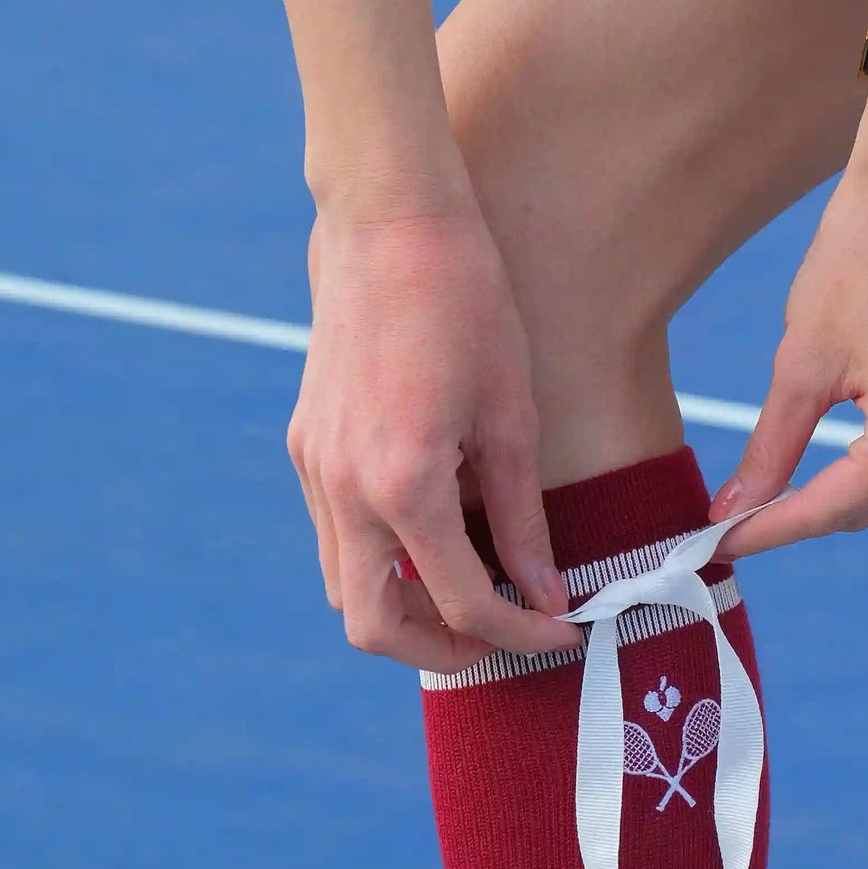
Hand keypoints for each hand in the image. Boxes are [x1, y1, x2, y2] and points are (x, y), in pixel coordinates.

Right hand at [288, 188, 579, 671]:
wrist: (388, 221)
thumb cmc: (467, 305)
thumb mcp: (512, 421)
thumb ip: (522, 523)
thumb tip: (546, 599)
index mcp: (401, 486)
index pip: (460, 605)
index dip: (518, 636)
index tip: (561, 634)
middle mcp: (342, 490)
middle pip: (373, 627)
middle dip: (440, 648)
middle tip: (502, 632)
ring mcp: (313, 469)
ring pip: (346, 588)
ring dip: (406, 607)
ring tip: (474, 588)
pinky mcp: (307, 447)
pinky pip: (338, 537)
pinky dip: (384, 560)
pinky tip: (438, 535)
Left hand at [709, 105, 867, 556]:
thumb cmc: (862, 256)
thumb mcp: (801, 363)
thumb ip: (770, 450)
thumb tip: (732, 510)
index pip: (828, 511)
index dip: (763, 532)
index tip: (712, 546)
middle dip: (803, 514)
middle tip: (737, 514)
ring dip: (848, 490)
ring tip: (786, 487)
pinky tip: (851, 446)